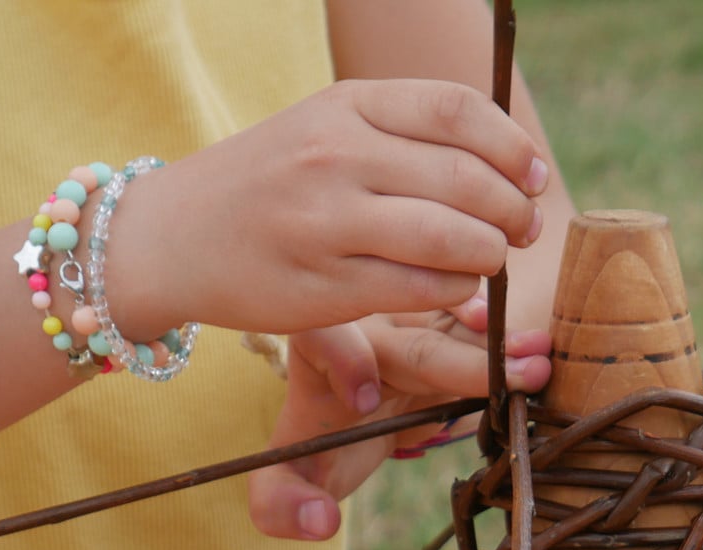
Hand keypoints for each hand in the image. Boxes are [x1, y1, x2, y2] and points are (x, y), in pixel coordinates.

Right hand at [103, 79, 548, 339]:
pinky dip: (455, 289)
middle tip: (522, 230)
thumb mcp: (326, 128)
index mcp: (345, 106)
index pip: (457, 110)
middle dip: (513, 210)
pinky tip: (454, 286)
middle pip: (465, 178)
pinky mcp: (323, 285)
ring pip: (450, 236)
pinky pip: (419, 288)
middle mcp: (335, 156)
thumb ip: (404, 133)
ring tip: (490, 258)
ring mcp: (325, 221)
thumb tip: (507, 163)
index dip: (512, 147)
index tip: (532, 176)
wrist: (170, 237)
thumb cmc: (271, 183)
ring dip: (490, 253)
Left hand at [246, 300, 550, 540]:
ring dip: (502, 342)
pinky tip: (536, 345)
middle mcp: (368, 324)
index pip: (324, 340)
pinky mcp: (449, 320)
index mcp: (317, 354)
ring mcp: (415, 318)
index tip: (368, 402)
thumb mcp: (292, 479)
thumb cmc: (325, 445)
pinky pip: (483, 323)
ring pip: (460, 324)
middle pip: (414, 338)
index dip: (347, 363)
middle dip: (467, 361)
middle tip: (522, 376)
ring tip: (540, 358)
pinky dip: (509, 334)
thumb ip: (282, 504)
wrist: (362, 412)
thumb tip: (320, 523)